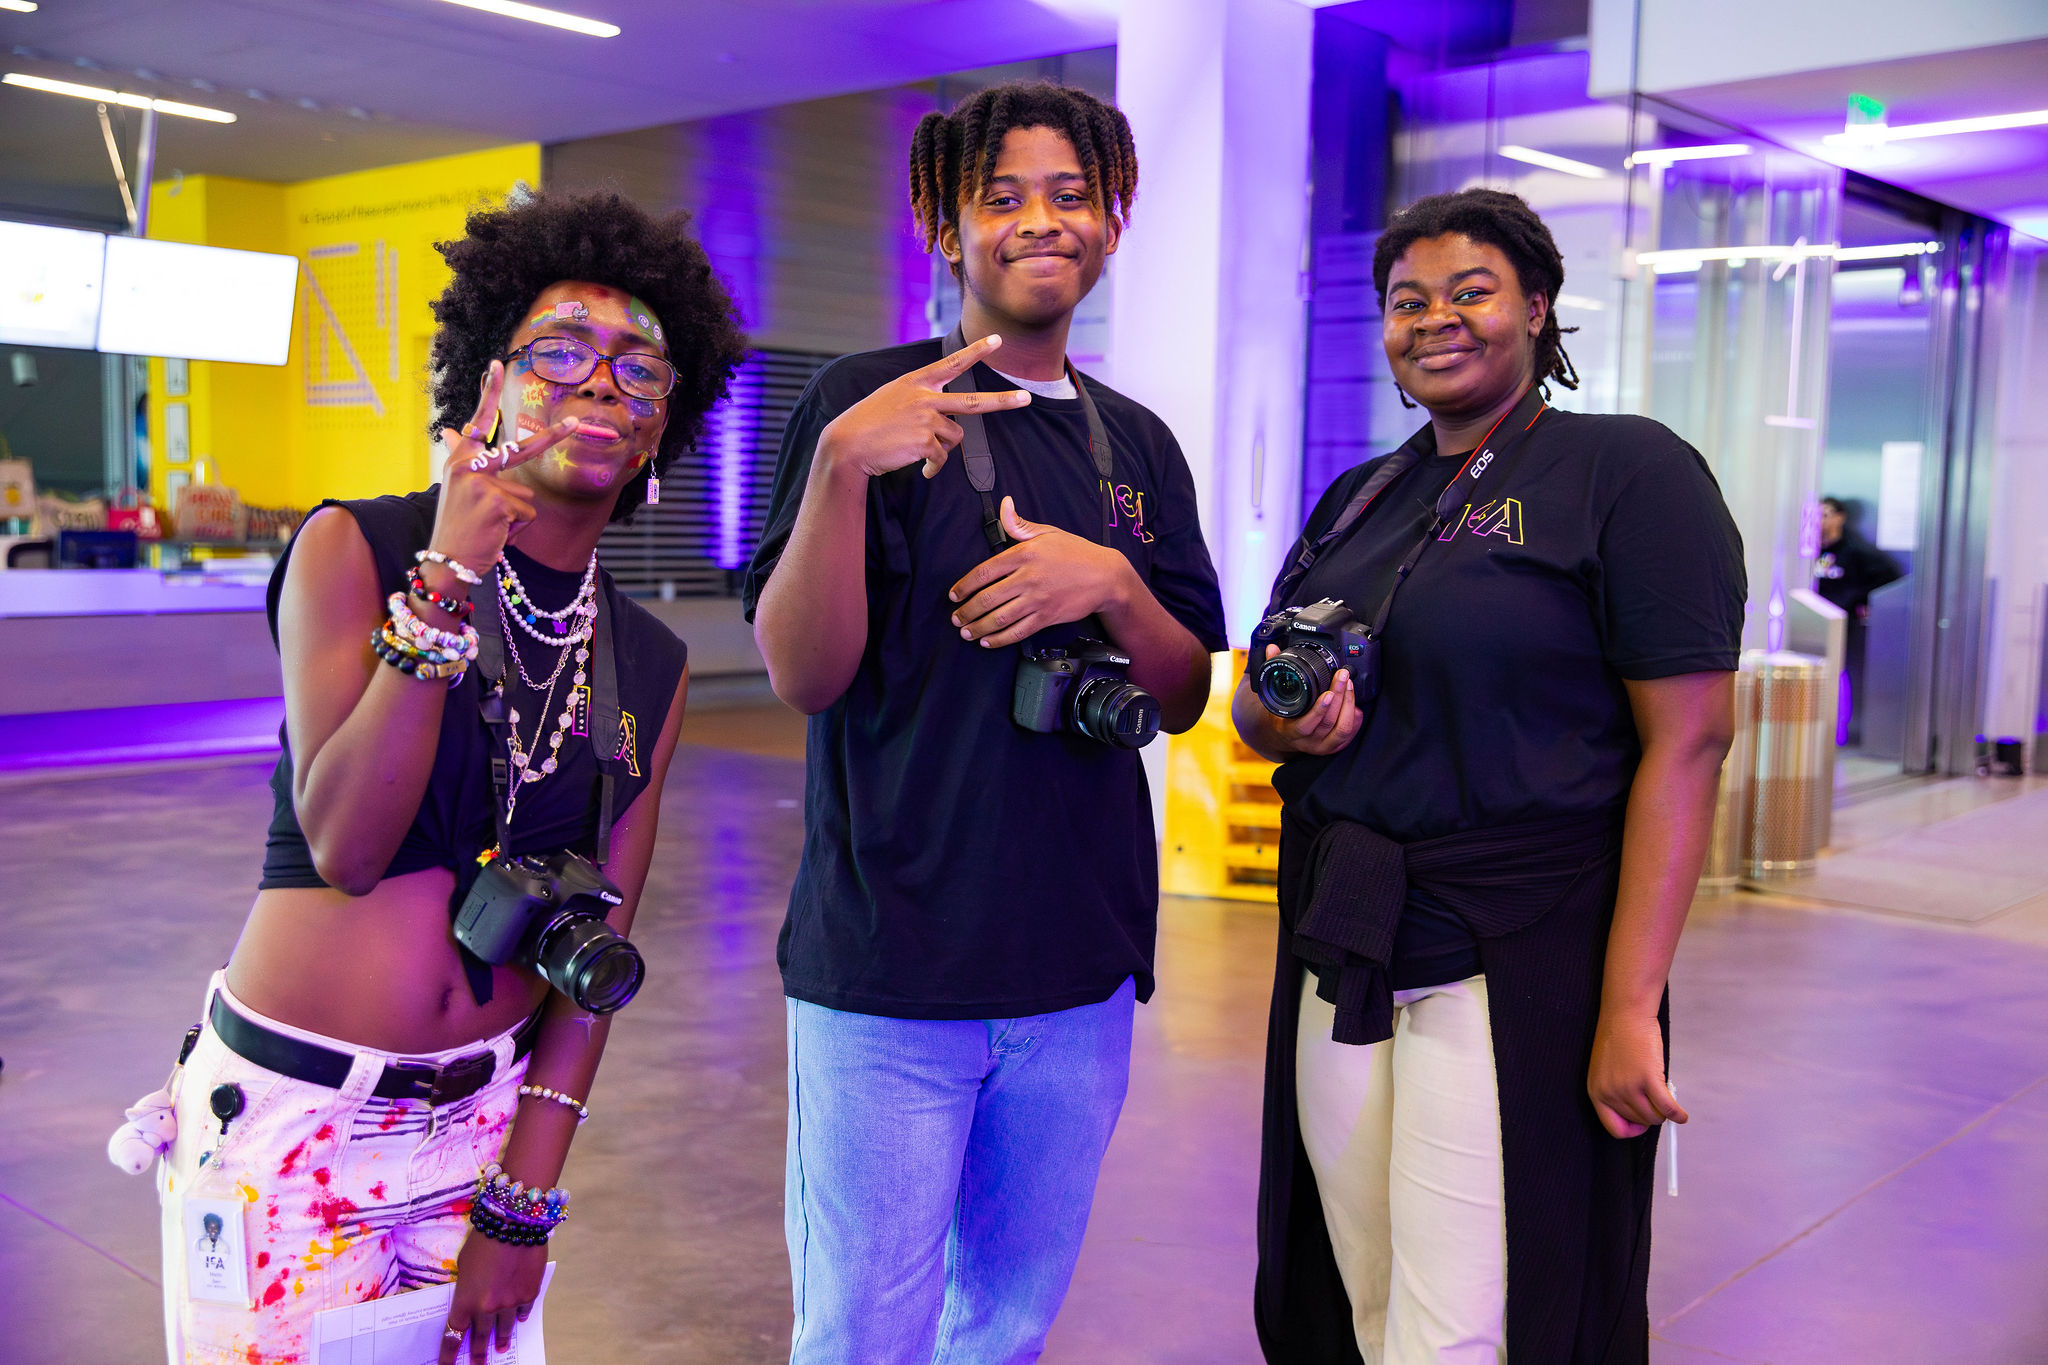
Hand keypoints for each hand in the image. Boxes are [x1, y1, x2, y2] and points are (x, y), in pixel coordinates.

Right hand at [429, 359, 578, 578]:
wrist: (448, 561)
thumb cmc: (458, 527)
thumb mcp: (458, 489)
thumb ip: (464, 458)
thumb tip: (452, 430)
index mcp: (461, 460)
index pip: (479, 421)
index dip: (488, 392)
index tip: (496, 363)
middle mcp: (468, 465)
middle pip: (521, 449)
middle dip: (554, 437)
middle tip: (576, 421)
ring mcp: (484, 482)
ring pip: (527, 496)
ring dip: (516, 517)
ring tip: (491, 527)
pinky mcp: (499, 501)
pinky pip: (528, 514)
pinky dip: (517, 530)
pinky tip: (496, 535)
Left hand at [438, 1230, 546, 1363]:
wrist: (514, 1223)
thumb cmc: (483, 1239)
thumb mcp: (465, 1265)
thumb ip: (467, 1286)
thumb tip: (473, 1297)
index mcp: (466, 1301)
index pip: (454, 1335)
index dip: (449, 1355)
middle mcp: (488, 1308)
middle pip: (480, 1337)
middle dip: (478, 1354)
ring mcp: (511, 1303)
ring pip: (504, 1329)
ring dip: (502, 1340)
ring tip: (502, 1348)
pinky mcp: (529, 1293)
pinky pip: (523, 1311)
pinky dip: (519, 1316)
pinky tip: (519, 1320)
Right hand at [816, 334, 1030, 480]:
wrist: (847, 444)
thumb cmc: (867, 423)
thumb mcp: (892, 398)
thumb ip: (919, 401)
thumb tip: (946, 426)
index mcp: (917, 382)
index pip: (952, 363)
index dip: (976, 352)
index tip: (997, 340)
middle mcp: (925, 397)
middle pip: (973, 401)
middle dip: (1003, 401)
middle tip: (1026, 398)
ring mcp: (926, 419)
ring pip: (954, 437)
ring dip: (941, 449)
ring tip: (919, 452)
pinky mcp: (925, 442)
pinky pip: (941, 458)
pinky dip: (933, 467)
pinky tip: (920, 469)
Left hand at [949, 497, 1135, 648]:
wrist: (1106, 576)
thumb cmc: (1075, 552)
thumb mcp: (1047, 533)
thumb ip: (1019, 524)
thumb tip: (1004, 504)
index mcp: (1024, 554)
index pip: (984, 571)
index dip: (964, 585)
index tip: (954, 594)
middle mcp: (1028, 578)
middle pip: (988, 598)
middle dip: (967, 611)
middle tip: (955, 618)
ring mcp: (1037, 600)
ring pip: (1000, 618)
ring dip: (978, 627)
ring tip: (965, 632)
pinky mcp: (1047, 617)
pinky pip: (1018, 631)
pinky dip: (999, 640)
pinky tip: (987, 642)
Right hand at [1258, 644, 1364, 755]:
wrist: (1285, 736)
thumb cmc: (1282, 714)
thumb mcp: (1274, 695)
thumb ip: (1273, 670)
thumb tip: (1272, 649)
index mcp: (1291, 730)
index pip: (1306, 724)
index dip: (1319, 709)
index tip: (1328, 693)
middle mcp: (1308, 741)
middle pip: (1329, 722)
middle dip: (1339, 696)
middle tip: (1343, 676)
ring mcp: (1323, 746)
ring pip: (1342, 728)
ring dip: (1349, 704)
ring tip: (1348, 685)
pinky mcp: (1335, 747)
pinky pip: (1350, 734)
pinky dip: (1355, 717)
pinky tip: (1354, 702)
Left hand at [1587, 1008, 1687, 1138]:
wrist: (1625, 1014)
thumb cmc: (1618, 1038)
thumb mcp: (1607, 1070)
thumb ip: (1617, 1091)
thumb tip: (1639, 1114)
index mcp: (1596, 1092)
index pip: (1614, 1127)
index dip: (1631, 1129)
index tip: (1641, 1124)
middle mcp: (1610, 1093)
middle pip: (1639, 1121)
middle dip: (1651, 1115)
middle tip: (1657, 1102)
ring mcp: (1628, 1087)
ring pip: (1654, 1117)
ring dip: (1664, 1113)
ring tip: (1667, 1101)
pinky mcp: (1648, 1079)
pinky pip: (1667, 1107)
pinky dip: (1678, 1114)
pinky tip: (1682, 1115)